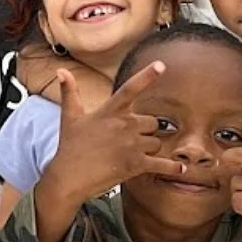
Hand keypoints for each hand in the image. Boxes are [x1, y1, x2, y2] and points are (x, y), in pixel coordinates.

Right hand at [46, 62, 186, 203]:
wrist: (69, 176)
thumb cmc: (70, 147)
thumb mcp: (69, 117)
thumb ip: (70, 92)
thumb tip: (61, 71)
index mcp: (110, 111)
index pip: (131, 88)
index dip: (147, 76)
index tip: (162, 65)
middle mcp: (124, 124)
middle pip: (153, 122)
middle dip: (147, 131)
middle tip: (131, 141)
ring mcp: (131, 144)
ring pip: (157, 143)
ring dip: (151, 149)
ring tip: (133, 155)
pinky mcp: (135, 164)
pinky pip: (161, 164)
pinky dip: (172, 168)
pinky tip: (180, 170)